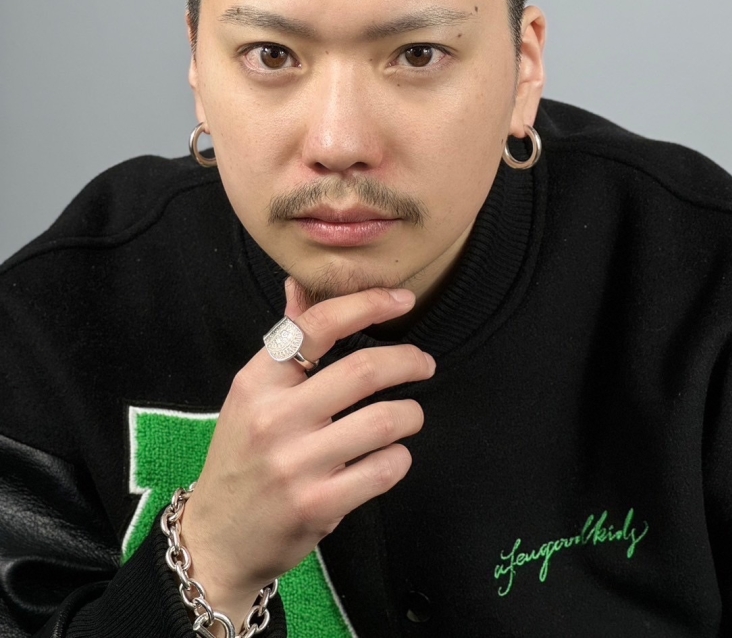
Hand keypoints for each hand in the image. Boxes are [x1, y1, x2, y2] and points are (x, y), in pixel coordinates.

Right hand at [179, 278, 434, 624]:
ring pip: (382, 420)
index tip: (403, 299)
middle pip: (362, 370)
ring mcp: (295, 463)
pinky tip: (393, 455)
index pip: (318, 324)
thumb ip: (285, 342)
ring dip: (411, 414)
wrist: (216, 538)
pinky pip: (383, 469)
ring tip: (410, 416)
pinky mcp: (317, 505)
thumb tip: (298, 284)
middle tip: (424, 364)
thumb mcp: (251, 395)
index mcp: (257, 381)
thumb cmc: (241, 456)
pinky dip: (399, 458)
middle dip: (408, 361)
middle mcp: (274, 417)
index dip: (368, 304)